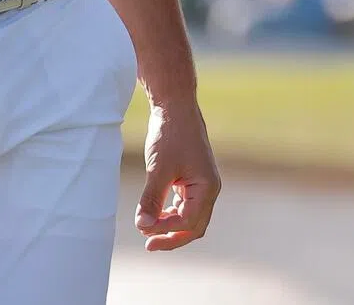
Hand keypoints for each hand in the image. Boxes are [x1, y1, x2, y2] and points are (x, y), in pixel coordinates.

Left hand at [135, 101, 219, 251]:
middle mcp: (210, 188)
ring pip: (192, 219)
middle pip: (194, 226)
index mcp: (207, 187)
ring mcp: (203, 184)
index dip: (165, 229)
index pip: (188, 222)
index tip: (143, 227)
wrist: (175, 106)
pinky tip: (158, 214)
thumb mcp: (158, 169)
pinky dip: (173, 214)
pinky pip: (187, 206)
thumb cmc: (170, 135)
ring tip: (150, 232)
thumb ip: (151, 200)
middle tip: (148, 245)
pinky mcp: (194, 178)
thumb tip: (144, 227)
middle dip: (172, 238)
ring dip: (172, 228)